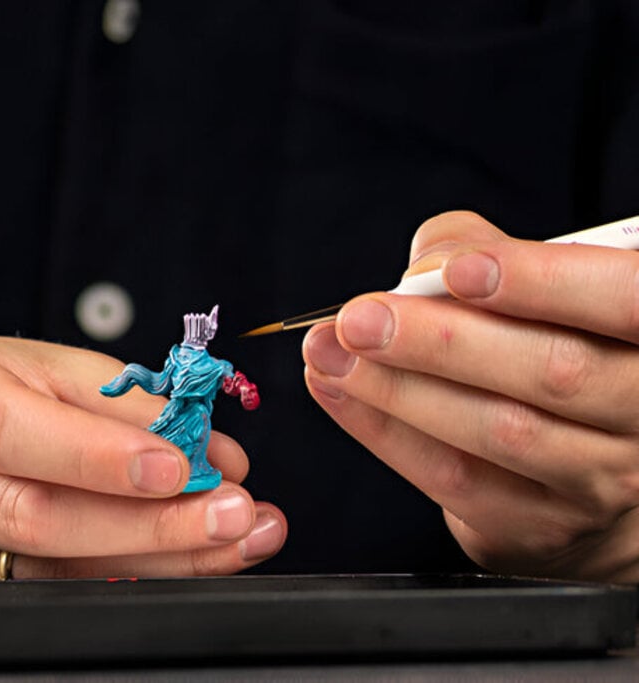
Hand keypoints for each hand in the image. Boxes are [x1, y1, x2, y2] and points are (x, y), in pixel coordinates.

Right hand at [0, 334, 285, 579]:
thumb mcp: (38, 364)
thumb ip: (122, 402)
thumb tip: (213, 454)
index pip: (3, 430)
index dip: (94, 456)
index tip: (180, 466)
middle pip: (30, 516)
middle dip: (149, 522)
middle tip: (234, 512)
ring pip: (49, 570)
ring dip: (157, 558)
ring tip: (234, 538)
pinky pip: (50, 590)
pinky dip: (128, 576)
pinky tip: (185, 559)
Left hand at [303, 210, 638, 581]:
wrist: (583, 467)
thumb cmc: (554, 346)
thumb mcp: (537, 284)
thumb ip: (483, 251)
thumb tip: (427, 264)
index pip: (626, 299)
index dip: (543, 283)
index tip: (459, 271)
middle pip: (557, 371)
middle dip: (443, 340)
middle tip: (362, 317)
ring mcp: (605, 476)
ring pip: (503, 431)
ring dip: (400, 388)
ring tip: (334, 352)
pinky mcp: (542, 522)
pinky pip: (456, 478)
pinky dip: (384, 430)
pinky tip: (339, 390)